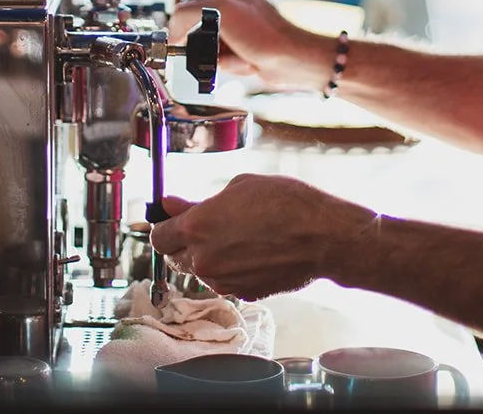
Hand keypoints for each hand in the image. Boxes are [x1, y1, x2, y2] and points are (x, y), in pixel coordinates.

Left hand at [149, 174, 373, 299]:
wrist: (323, 236)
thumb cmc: (286, 203)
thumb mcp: (239, 187)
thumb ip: (199, 202)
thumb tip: (172, 205)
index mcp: (197, 228)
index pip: (158, 237)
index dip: (165, 228)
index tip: (173, 222)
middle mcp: (204, 260)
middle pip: (176, 258)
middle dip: (186, 244)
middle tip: (209, 227)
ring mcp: (224, 281)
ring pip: (202, 272)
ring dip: (211, 257)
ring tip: (241, 237)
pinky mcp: (244, 294)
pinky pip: (227, 282)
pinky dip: (233, 270)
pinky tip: (255, 253)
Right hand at [168, 0, 332, 94]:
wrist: (292, 60)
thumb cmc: (264, 32)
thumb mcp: (219, 11)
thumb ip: (184, 16)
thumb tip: (171, 34)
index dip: (181, 20)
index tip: (183, 34)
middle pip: (191, 25)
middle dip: (204, 43)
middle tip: (220, 45)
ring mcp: (232, 19)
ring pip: (203, 44)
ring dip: (216, 56)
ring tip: (237, 54)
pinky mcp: (239, 40)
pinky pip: (217, 56)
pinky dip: (227, 64)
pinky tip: (244, 61)